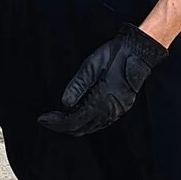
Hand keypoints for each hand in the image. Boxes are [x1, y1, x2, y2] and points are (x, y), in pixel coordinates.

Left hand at [37, 24, 166, 136]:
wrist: (138, 51)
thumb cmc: (114, 55)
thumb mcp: (90, 66)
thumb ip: (77, 87)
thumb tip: (64, 105)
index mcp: (100, 102)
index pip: (73, 121)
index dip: (56, 123)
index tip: (42, 119)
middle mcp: (109, 112)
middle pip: (80, 128)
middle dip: (62, 125)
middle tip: (48, 119)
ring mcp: (116, 112)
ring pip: (90, 127)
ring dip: (73, 124)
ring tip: (59, 116)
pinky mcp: (120, 108)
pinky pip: (99, 121)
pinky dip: (85, 120)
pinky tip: (78, 111)